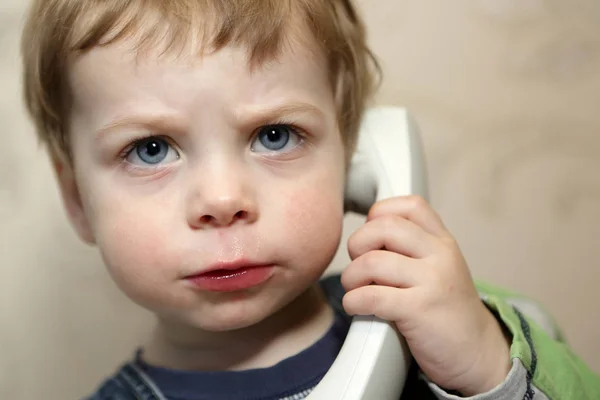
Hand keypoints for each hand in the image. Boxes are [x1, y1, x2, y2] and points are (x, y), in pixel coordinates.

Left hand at [341, 196, 510, 394]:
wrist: (477, 353)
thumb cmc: (447, 310)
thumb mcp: (441, 267)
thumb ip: (415, 246)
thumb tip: (367, 232)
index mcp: (443, 241)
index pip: (410, 205)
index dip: (380, 213)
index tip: (371, 234)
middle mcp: (440, 255)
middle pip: (384, 227)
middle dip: (358, 243)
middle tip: (357, 263)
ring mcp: (432, 281)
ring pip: (372, 262)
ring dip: (351, 276)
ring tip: (354, 288)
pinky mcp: (420, 310)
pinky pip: (371, 296)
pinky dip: (353, 300)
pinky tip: (356, 306)